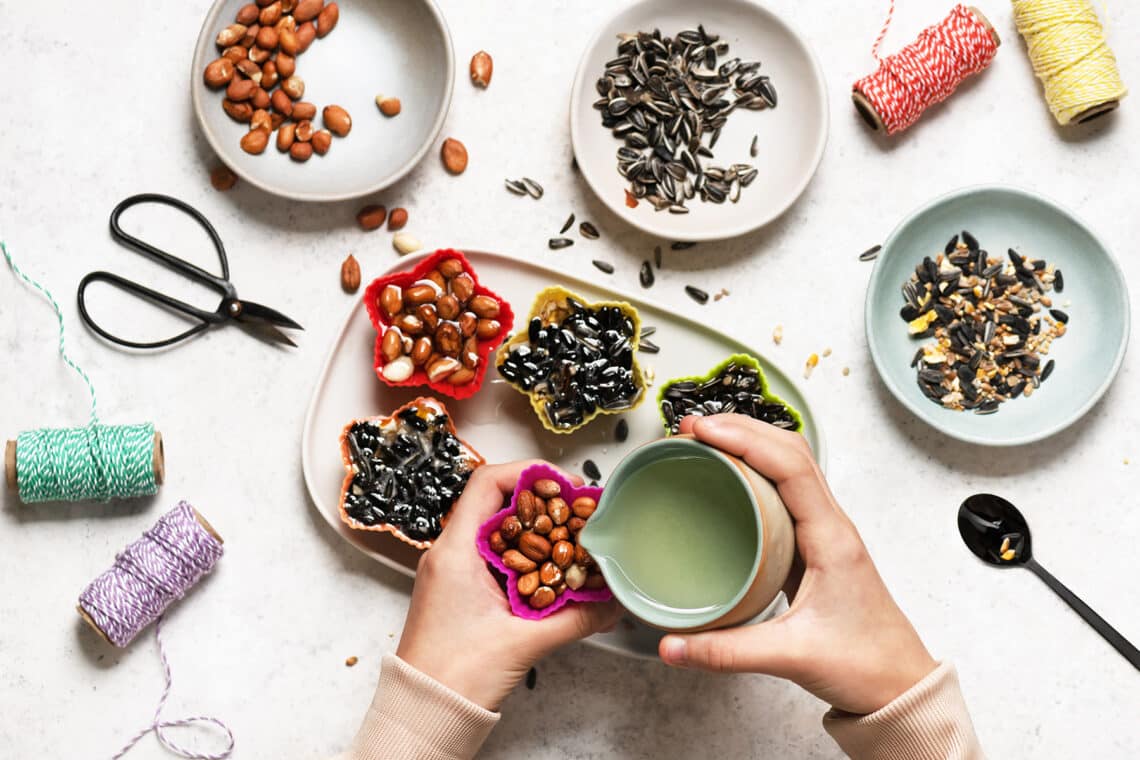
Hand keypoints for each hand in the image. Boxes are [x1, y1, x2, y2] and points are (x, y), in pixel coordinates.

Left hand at [397, 460, 620, 710]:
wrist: (425, 713)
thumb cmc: (455, 677)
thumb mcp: (525, 642)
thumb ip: (576, 618)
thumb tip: (614, 601)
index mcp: (455, 552)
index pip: (488, 483)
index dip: (529, 474)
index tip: (564, 485)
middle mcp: (450, 554)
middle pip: (499, 503)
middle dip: (542, 503)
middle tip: (579, 511)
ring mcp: (454, 572)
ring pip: (500, 531)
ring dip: (537, 531)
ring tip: (573, 539)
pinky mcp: (462, 591)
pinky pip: (497, 558)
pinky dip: (528, 557)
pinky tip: (554, 573)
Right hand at [658, 415, 936, 714]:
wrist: (899, 687)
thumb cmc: (864, 664)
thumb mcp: (790, 656)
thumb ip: (726, 652)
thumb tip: (672, 646)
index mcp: (832, 539)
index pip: (791, 466)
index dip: (745, 439)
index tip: (703, 430)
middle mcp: (831, 525)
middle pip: (790, 451)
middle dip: (741, 428)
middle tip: (692, 426)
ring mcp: (824, 533)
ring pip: (789, 466)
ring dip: (749, 443)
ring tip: (704, 440)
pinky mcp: (813, 546)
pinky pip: (784, 491)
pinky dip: (754, 471)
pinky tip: (727, 479)